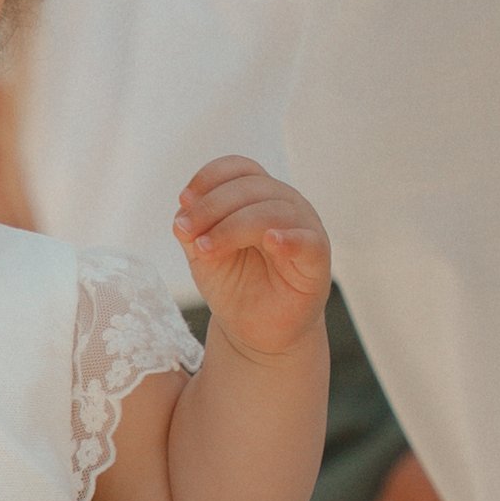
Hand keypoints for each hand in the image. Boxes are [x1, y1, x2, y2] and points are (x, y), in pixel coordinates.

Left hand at [172, 154, 331, 359]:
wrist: (255, 331)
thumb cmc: (234, 285)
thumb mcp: (203, 253)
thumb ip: (192, 229)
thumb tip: (182, 210)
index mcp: (258, 196)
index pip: (240, 169)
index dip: (210, 178)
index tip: (183, 200)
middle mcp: (284, 204)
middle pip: (252, 187)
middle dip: (212, 207)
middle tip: (186, 232)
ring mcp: (304, 229)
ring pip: (273, 211)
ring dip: (232, 227)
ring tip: (205, 249)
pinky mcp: (317, 259)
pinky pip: (308, 241)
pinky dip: (290, 239)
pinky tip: (271, 242)